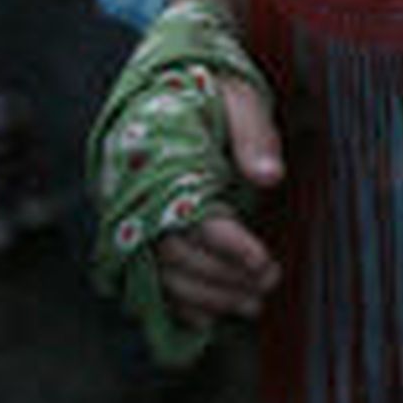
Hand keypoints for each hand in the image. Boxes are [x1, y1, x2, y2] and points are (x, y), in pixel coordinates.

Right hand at [157, 72, 283, 326]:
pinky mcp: (134, 229)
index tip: (263, 260)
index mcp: (160, 159)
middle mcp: (137, 194)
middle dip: (223, 277)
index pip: (192, 216)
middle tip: (267, 285)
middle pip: (176, 254)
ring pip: (162, 272)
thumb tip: (270, 177)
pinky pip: (148, 277)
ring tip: (252, 304)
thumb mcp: (237, 96)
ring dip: (206, 296)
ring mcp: (131, 215)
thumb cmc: (208, 88)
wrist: (163, 83)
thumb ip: (253, 134)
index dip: (227, 245)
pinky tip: (207, 319)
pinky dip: (175, 302)